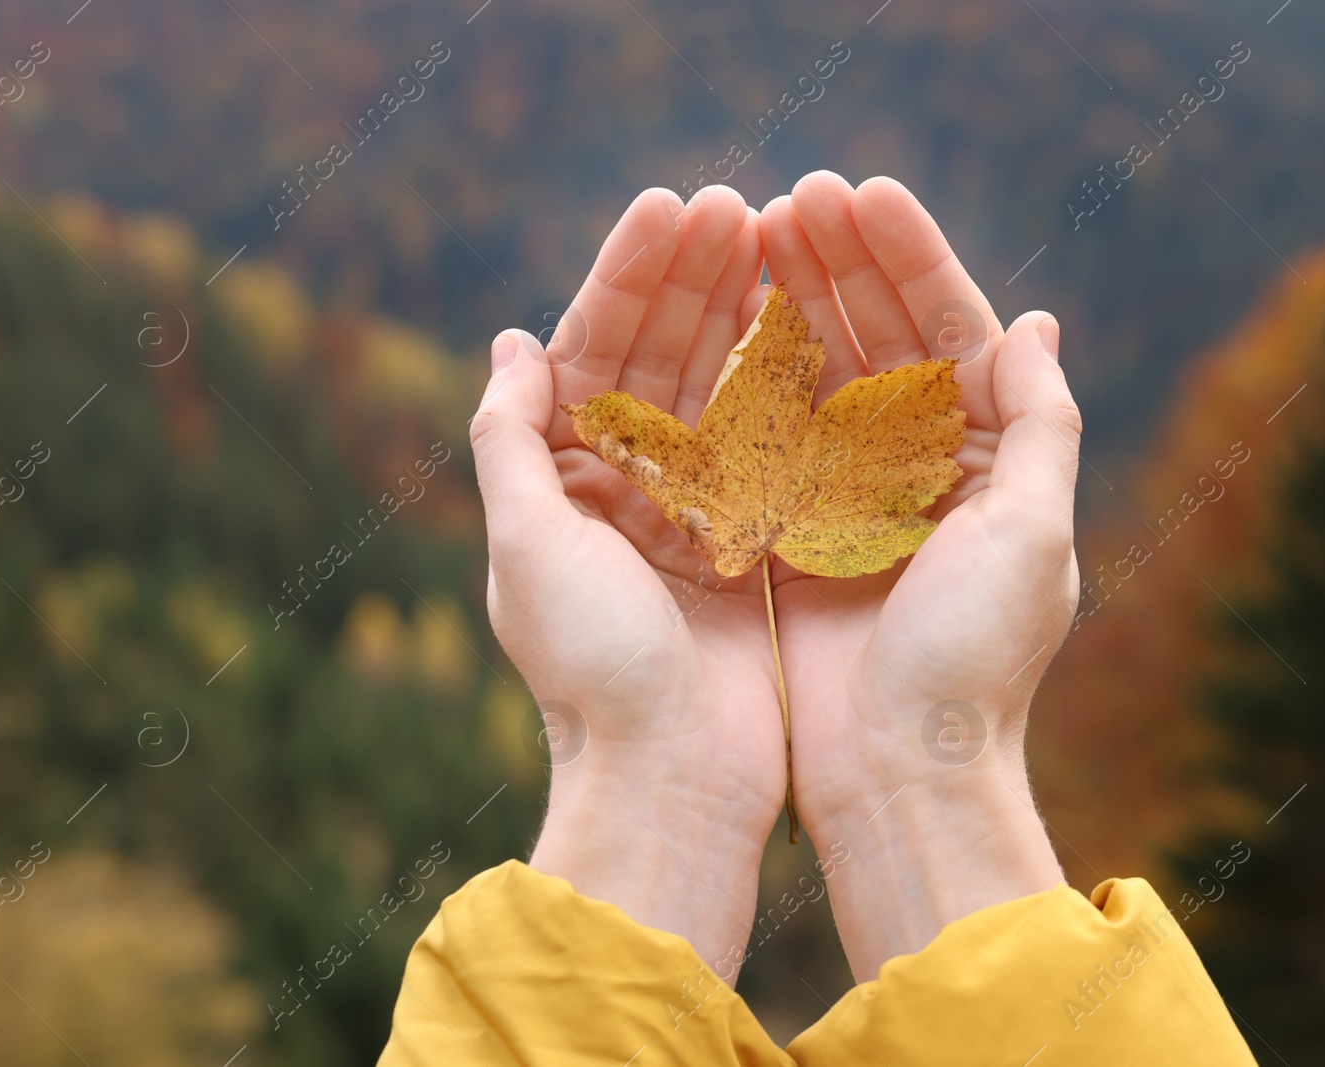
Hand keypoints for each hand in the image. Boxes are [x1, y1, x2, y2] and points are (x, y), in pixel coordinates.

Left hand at [469, 185, 783, 973]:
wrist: (673, 780)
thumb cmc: (594, 670)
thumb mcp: (529, 546)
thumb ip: (512, 440)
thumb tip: (512, 342)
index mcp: (561, 483)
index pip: (594, 351)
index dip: (631, 275)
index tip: (674, 207)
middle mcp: (623, 491)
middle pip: (659, 358)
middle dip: (693, 279)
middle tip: (735, 203)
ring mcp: (692, 516)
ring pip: (717, 390)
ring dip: (741, 314)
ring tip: (776, 237)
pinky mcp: (752, 546)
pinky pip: (770, 445)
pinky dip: (787, 384)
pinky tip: (812, 323)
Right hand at [762, 174, 1082, 979]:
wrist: (902, 775)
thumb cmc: (975, 659)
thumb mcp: (1032, 533)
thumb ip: (1039, 424)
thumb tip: (1037, 322)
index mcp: (990, 460)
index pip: (952, 331)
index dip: (909, 258)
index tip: (861, 193)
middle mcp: (925, 471)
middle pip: (882, 341)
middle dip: (842, 264)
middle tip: (793, 196)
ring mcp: (855, 499)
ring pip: (821, 377)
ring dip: (793, 303)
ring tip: (753, 231)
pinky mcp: (796, 534)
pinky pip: (770, 437)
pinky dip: (750, 377)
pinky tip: (722, 319)